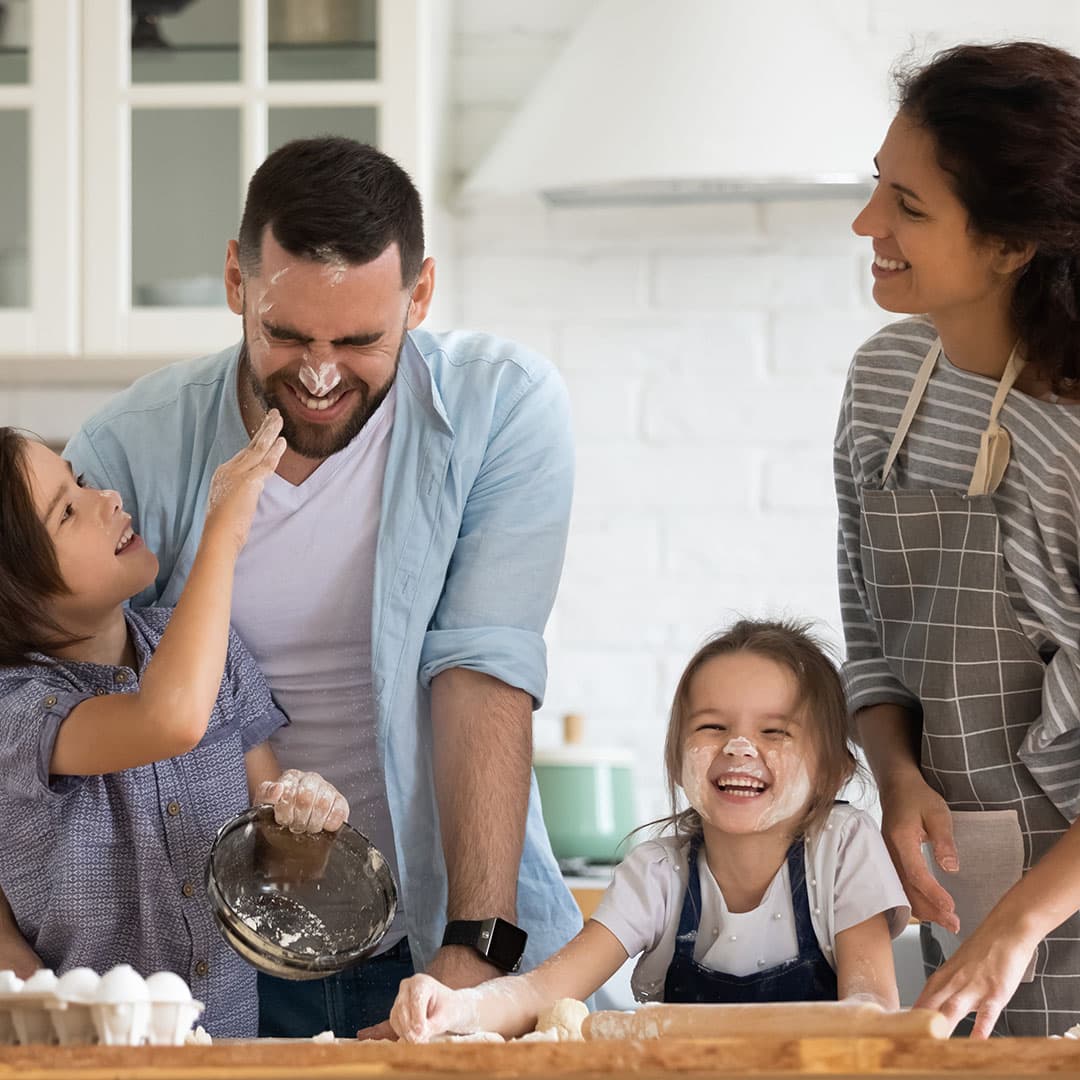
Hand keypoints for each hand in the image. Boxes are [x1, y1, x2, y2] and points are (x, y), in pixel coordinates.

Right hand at [204, 409, 284, 551]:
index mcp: (224, 474)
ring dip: (270, 432)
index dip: (257, 441)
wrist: (218, 536)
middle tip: (274, 415)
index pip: (245, 454)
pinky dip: (274, 451)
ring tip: (279, 419)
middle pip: (251, 445)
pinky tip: (282, 442)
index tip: (267, 430)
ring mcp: (238, 474)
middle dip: (264, 429)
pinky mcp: (249, 481)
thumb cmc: (224, 527)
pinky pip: (265, 463)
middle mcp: (229, 469)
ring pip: (258, 448)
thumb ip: (241, 492)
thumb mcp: (230, 503)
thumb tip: (252, 488)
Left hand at [256, 769, 348, 833]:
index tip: (281, 820)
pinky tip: (322, 826)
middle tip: (294, 826)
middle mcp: (311, 779)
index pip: (289, 788)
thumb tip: (278, 789)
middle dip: (298, 818)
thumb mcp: (264, 806)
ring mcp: (328, 790)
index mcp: (292, 777)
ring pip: (323, 804)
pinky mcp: (341, 803)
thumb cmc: (278, 819)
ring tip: (307, 828)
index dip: (284, 809)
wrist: (290, 835)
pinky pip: (339, 812)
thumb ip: (266, 794)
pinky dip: (329, 823)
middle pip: (306, 797)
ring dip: (312, 823)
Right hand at [389, 973, 476, 1043]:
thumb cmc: (447, 1010)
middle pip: (403, 1007)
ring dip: (406, 1033)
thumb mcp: (445, 1017)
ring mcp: (399, 998)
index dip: (418, 1017)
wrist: (445, 1009)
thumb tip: (417, 1036)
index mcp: (422, 982)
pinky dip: (403, 1034)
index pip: (416, 999)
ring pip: (396, 1017)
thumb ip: (431, 1025)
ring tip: (420, 1042)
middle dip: (410, 1027)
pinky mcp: (396, 1011)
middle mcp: (407, 987)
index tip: (421, 1032)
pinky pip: (395, 1024)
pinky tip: (414, 1039)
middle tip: (419, 1041)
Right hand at [879, 774, 959, 932]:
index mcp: (900, 839)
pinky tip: (929, 908)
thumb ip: (944, 840)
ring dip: (922, 909)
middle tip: (954, 924)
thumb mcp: (938, 813)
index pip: (915, 873)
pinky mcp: (889, 860)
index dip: (933, 893)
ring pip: (900, 891)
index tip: (951, 907)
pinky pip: (898, 885)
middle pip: (906, 889)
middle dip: (930, 910)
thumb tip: (951, 869)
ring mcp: (886, 857)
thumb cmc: (918, 798)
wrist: (897, 787)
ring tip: (945, 920)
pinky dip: (914, 900)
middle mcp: (888, 851)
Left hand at [914, 910, 1039, 1037]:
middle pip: (931, 1008)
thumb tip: (931, 1011)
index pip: (920, 1003)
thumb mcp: (957, 969)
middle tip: (909, 1044)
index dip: (909, 1022)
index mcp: (941, 979)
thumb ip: (945, 990)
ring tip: (932, 1045)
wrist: (1005, 930)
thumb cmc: (982, 951)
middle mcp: (953, 983)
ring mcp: (973, 987)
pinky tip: (976, 1041)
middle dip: (919, 1028)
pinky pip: (987, 1013)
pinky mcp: (995, 991)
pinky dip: (981, 1028)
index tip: (901, 1037)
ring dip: (941, 1027)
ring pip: (953, 1009)